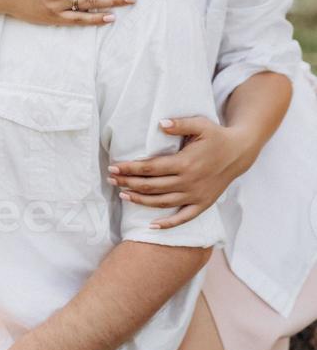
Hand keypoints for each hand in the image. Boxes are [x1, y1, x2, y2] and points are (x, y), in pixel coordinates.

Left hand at [108, 116, 254, 228]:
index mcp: (185, 163)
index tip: (114, 167)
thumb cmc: (216, 136)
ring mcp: (196, 195)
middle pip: (152, 186)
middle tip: (111, 179)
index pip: (150, 168)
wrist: (240, 152)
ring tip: (123, 194)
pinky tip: (152, 225)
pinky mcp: (203, 204)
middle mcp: (188, 182)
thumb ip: (179, 124)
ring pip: (162, 202)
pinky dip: (168, 224)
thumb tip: (160, 124)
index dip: (130, 168)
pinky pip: (183, 217)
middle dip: (129, 182)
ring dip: (141, 200)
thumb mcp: (200, 124)